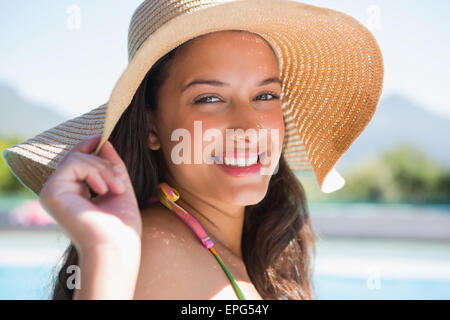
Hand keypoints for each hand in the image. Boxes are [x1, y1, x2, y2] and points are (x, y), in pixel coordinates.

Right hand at [39, 134, 141, 253]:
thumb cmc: (121, 225)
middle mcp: (61, 192)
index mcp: (75, 193)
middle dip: (104, 163)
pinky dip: (95, 172)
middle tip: (119, 181)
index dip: (88, 145)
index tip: (103, 136)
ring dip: (103, 169)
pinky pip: (73, 164)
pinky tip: (104, 190)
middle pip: (79, 157)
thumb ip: (111, 165)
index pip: (77, 160)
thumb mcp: (119, 187)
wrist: (116, 246)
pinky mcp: (52, 192)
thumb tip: (104, 141)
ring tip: (116, 189)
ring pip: (77, 158)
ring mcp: (54, 192)